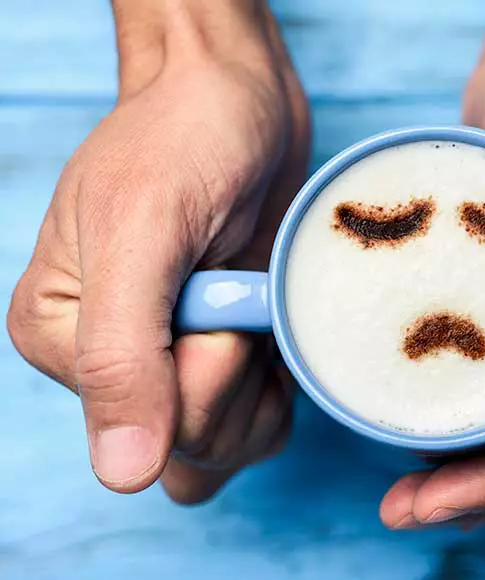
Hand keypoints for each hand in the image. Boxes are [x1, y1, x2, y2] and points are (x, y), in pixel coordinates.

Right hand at [7, 2, 308, 502]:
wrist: (238, 101)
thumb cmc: (184, 139)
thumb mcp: (141, 229)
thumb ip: (120, 354)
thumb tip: (121, 473)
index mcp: (63, 339)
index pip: (147, 427)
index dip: (208, 370)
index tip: (221, 290)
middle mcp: (113, 363)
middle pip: (192, 449)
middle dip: (239, 376)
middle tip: (244, 292)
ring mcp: (172, 366)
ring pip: (227, 450)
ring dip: (265, 388)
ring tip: (261, 304)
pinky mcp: (223, 359)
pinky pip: (258, 426)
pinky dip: (283, 388)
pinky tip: (277, 326)